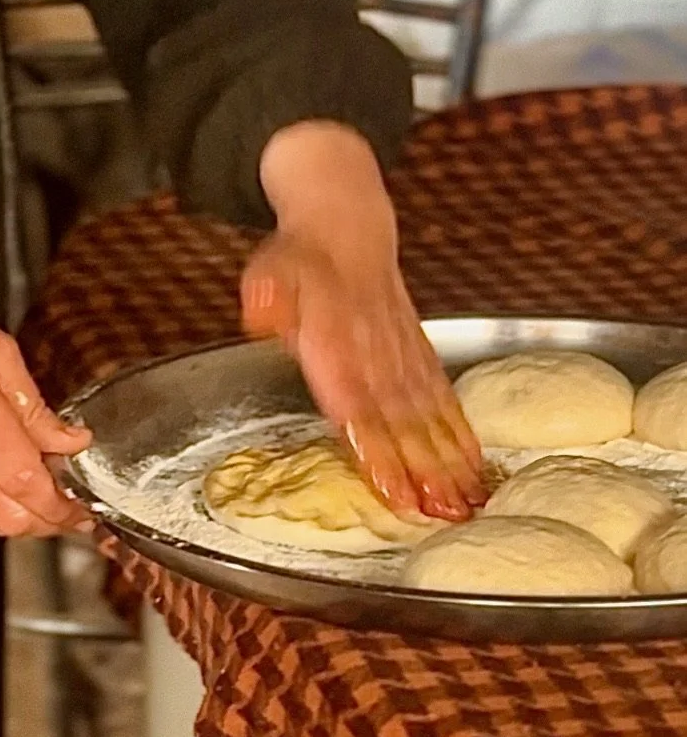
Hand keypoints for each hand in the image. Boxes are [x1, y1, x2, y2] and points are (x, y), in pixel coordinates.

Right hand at [0, 316, 91, 537]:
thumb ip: (32, 403)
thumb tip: (71, 442)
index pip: (21, 475)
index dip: (58, 503)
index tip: (79, 505)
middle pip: (5, 511)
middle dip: (46, 520)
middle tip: (70, 512)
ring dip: (22, 519)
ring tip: (46, 503)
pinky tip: (12, 493)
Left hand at [242, 124, 485, 520]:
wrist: (346, 223)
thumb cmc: (301, 259)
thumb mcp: (269, 271)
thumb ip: (266, 297)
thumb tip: (259, 311)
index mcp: (335, 345)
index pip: (358, 409)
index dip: (378, 452)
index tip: (397, 491)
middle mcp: (375, 356)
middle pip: (402, 423)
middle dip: (425, 471)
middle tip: (444, 513)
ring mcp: (402, 355)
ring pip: (429, 416)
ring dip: (450, 460)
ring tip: (468, 500)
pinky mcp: (418, 353)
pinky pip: (444, 396)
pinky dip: (461, 430)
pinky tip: (476, 462)